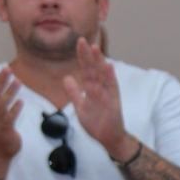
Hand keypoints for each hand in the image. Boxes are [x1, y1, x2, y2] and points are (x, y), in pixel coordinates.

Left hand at [63, 37, 131, 160]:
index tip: (78, 43)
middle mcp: (101, 89)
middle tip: (82, 40)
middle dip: (88, 55)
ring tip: (95, 49)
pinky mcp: (113, 102)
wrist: (110, 138)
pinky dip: (110, 77)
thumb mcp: (80, 106)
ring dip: (99, 62)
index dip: (82, 57)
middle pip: (93, 69)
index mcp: (93, 88)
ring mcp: (108, 94)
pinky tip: (108, 66)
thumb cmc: (97, 123)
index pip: (86, 69)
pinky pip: (111, 88)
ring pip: (102, 75)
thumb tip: (67, 78)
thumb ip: (74, 92)